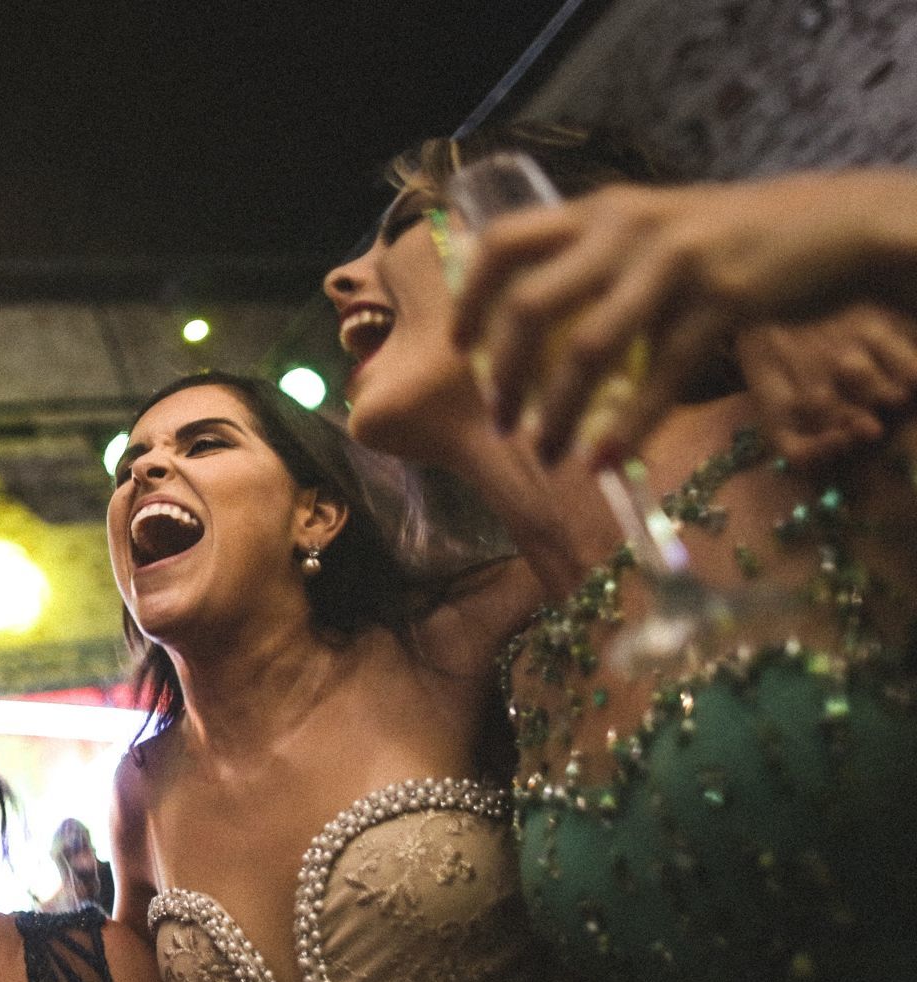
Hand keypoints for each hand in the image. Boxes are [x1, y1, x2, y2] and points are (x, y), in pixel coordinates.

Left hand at [450, 170, 916, 465]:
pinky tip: (608, 461)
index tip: (459, 350)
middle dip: (506, 375)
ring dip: (557, 413)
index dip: (470, 298)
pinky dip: (628, 427)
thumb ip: (592, 265)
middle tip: (500, 421)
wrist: (831, 224)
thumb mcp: (649, 231)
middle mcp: (626, 228)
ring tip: (547, 455)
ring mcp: (674, 262)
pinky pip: (661, 376)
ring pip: (589, 349)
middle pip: (530, 305)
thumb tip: (525, 334)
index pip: (504, 242)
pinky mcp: (723, 299)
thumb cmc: (725, 240)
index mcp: (599, 210)